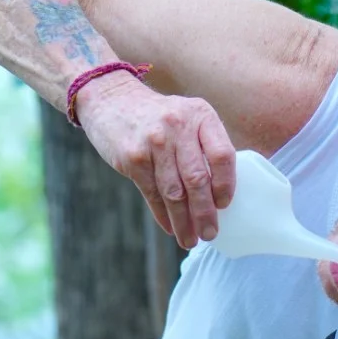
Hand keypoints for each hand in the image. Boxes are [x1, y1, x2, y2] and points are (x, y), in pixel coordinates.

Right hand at [75, 71, 235, 247]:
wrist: (111, 99)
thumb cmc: (156, 116)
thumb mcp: (185, 116)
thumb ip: (203, 145)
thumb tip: (218, 193)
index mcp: (200, 114)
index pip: (222, 155)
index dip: (226, 184)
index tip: (224, 204)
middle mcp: (178, 126)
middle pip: (197, 179)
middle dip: (205, 212)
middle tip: (209, 233)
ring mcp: (154, 142)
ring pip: (174, 192)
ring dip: (183, 221)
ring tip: (189, 239)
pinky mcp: (133, 157)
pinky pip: (152, 193)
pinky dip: (162, 215)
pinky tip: (170, 227)